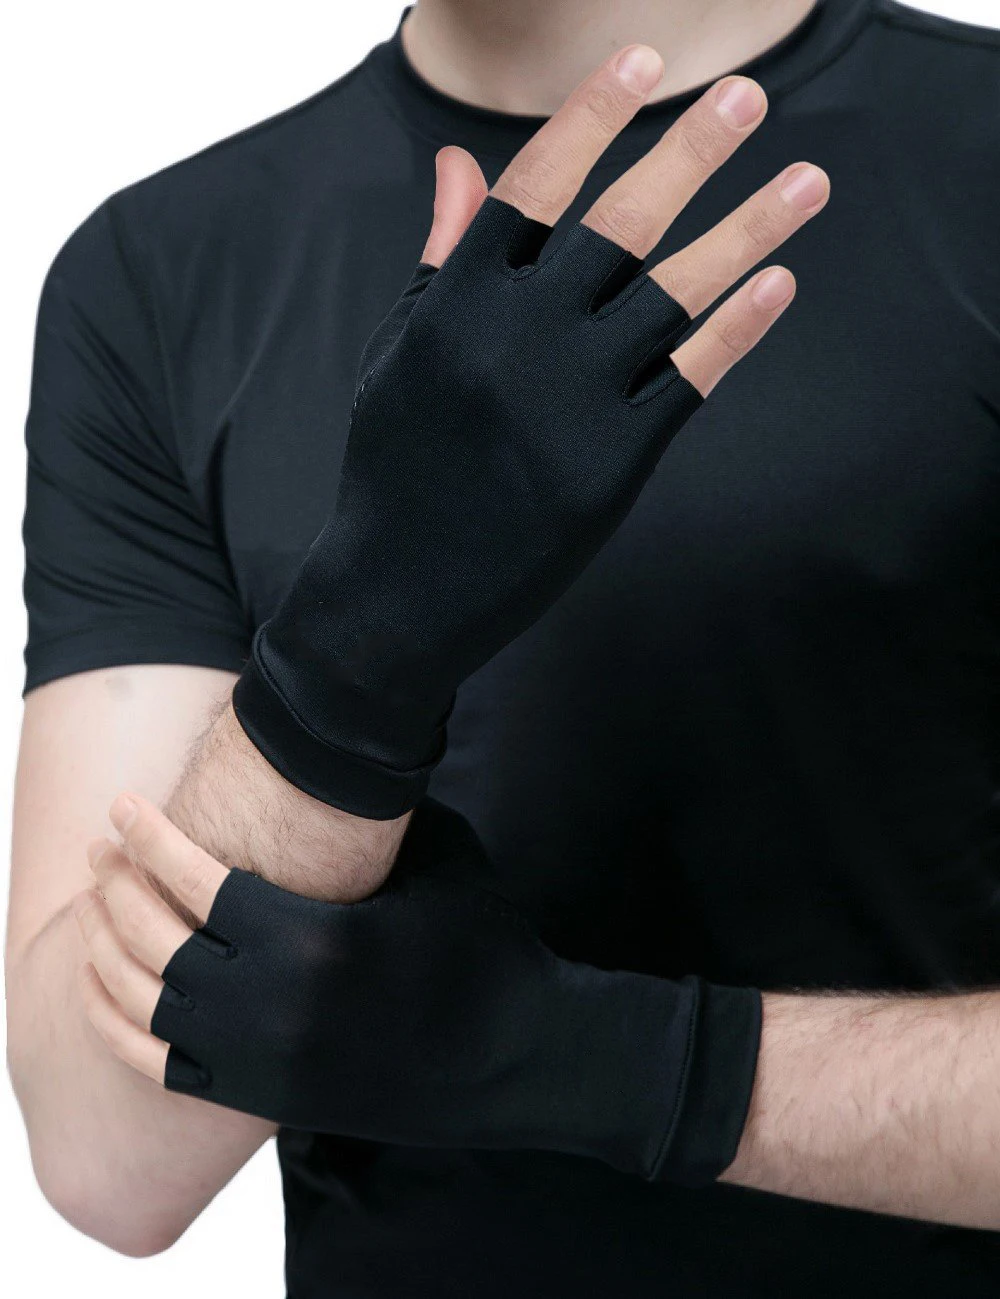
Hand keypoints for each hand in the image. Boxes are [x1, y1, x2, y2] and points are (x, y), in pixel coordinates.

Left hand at [74, 792, 760, 1185]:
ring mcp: (265, 1062)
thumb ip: (375, 819)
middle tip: (104, 850)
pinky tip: (107, 989)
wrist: (519, 1057)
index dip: (150, 840)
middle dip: (117, 887)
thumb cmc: (485, 947)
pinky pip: (164, 1067)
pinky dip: (122, 1025)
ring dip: (107, 952)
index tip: (123, 808)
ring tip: (97, 911)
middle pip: (156, 940)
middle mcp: (275, 1006)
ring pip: (147, 1007)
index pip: (197, 881)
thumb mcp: (438, 862)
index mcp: (314, 940)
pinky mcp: (268, 1099)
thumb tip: (346, 752)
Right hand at [233, 49, 828, 818]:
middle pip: (618, 224)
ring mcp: (567, 404)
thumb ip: (444, 256)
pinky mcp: (611, 464)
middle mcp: (515, 341)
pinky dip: (737, 330)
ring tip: (809, 181)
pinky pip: (687, 380)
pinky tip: (780, 283)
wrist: (401, 586)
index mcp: (456, 303)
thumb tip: (462, 159)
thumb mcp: (401, 352)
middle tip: (749, 96)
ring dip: (748, 230)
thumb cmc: (396, 462)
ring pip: (672, 295)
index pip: (535, 184)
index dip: (592, 116)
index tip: (642, 57)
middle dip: (689, 151)